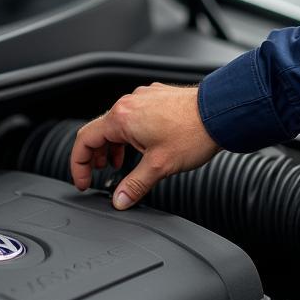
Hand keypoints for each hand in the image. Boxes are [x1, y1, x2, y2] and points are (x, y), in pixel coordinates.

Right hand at [70, 83, 219, 209]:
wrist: (221, 112)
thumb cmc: (193, 133)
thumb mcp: (159, 167)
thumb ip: (135, 185)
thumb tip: (120, 200)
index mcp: (121, 118)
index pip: (84, 140)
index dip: (79, 165)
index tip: (83, 181)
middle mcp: (129, 103)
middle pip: (99, 131)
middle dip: (96, 156)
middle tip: (100, 174)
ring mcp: (143, 98)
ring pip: (117, 123)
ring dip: (113, 145)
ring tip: (119, 163)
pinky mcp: (156, 98)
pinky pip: (133, 116)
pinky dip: (129, 134)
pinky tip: (142, 147)